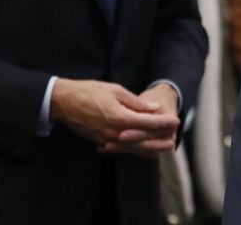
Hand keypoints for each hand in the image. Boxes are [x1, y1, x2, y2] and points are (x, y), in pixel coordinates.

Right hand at [50, 79, 178, 156]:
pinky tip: (142, 150)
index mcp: (120, 118)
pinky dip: (134, 150)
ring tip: (163, 149)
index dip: (164, 123)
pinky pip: (121, 149)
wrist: (64, 102)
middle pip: (143, 141)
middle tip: (174, 141)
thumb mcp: (116, 90)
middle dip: (160, 141)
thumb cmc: (90, 92)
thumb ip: (136, 102)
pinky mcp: (100, 142)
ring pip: (132, 149)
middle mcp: (114, 133)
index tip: (176, 121)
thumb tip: (154, 109)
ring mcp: (106, 140)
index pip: (148, 123)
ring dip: (149, 149)